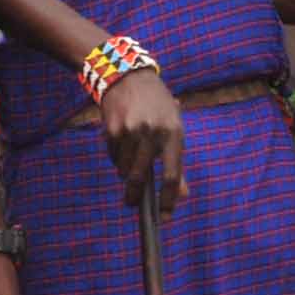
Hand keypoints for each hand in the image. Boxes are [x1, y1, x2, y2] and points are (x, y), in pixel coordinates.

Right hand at [99, 65, 185, 210]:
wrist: (128, 76)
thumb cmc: (158, 106)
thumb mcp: (174, 128)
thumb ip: (177, 162)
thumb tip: (182, 195)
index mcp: (173, 134)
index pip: (172, 176)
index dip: (168, 200)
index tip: (164, 217)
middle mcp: (152, 133)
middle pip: (140, 177)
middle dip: (134, 195)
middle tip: (132, 204)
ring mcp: (130, 131)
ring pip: (124, 169)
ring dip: (125, 172)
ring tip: (129, 160)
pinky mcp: (112, 130)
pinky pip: (113, 156)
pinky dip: (117, 158)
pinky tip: (121, 143)